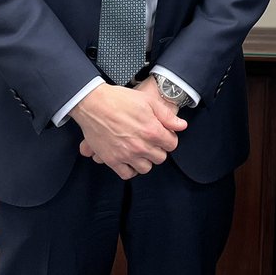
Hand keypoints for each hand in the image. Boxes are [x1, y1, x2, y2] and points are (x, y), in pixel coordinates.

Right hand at [68, 83, 187, 179]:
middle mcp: (141, 146)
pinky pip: (127, 174)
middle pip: (160, 158)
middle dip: (158, 149)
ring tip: (140, 150)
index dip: (169, 138)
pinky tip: (129, 159)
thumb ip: (167, 116)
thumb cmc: (119, 99)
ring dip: (145, 160)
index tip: (162, 134)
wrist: (93, 104)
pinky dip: (130, 169)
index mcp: (152, 131)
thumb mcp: (148, 101)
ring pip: (146, 168)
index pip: (172, 145)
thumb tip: (182, 126)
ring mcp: (126, 155)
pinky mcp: (112, 160)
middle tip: (150, 141)